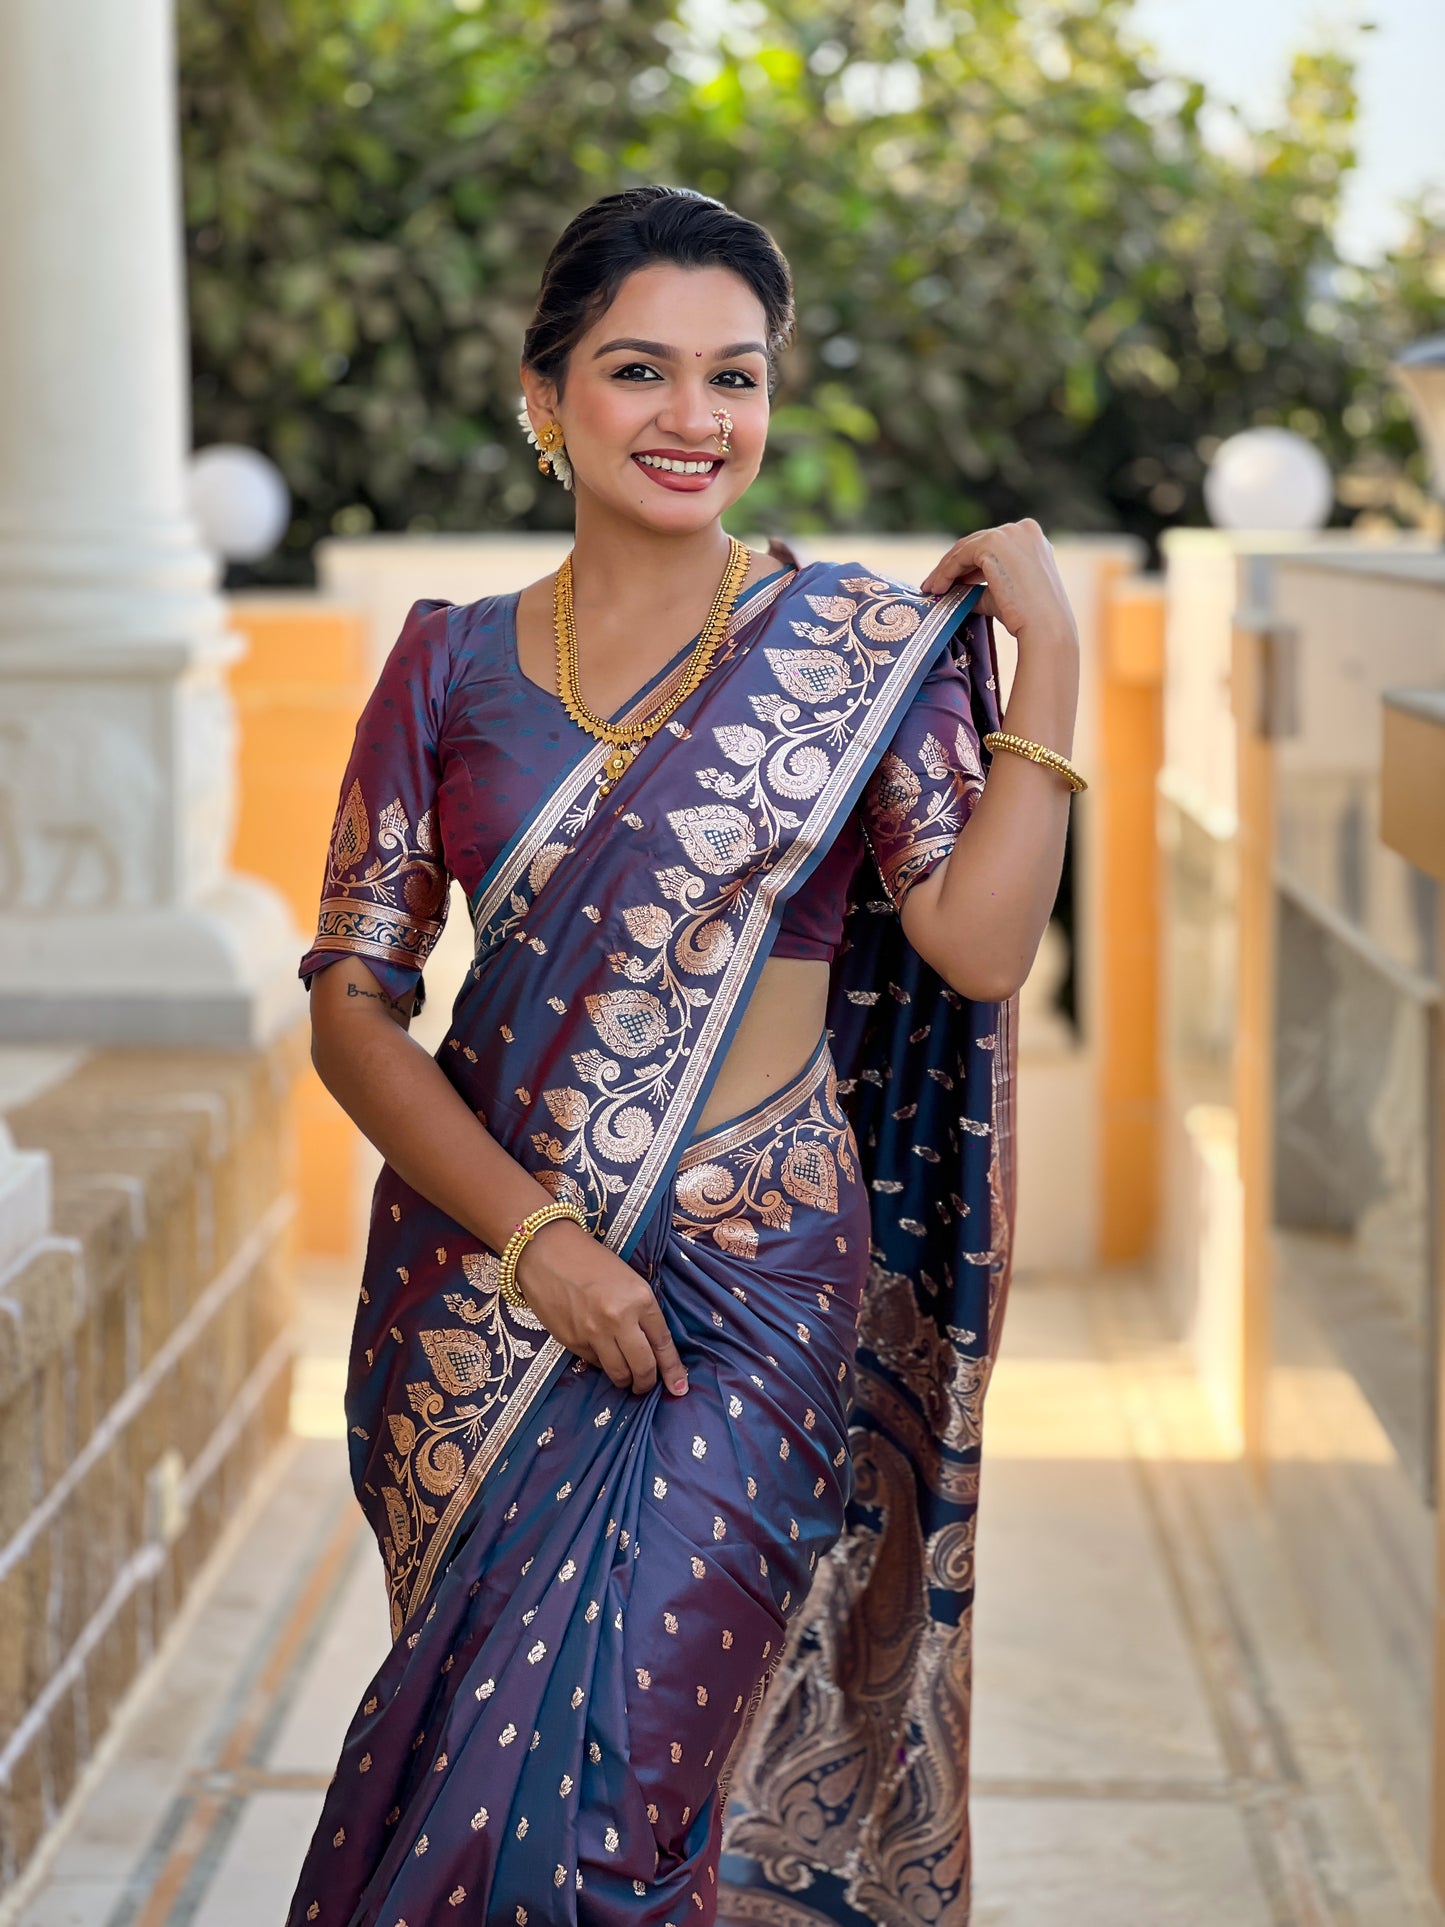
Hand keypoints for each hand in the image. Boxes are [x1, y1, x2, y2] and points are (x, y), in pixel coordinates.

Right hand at [515, 1218, 688, 1397]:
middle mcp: (619, 1319)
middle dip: (647, 1383)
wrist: (547, 1251)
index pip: (663, 1343)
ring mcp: (594, 1333)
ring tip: (627, 1378)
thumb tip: (653, 1348)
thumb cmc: (591, 1260)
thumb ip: (642, 1312)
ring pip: (618, 1373)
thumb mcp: (628, 1280)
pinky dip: (602, 1364)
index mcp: (640, 1299)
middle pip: (643, 1367)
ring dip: (625, 1380)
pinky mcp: (572, 1341)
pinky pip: (594, 1363)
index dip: (672, 1369)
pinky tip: (602, 1354)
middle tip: (647, 1386)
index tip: (679, 1387)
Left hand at [920, 519, 1077, 649]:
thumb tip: (955, 591)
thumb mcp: (1003, 594)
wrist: (1045, 627)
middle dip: (953, 565)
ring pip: (965, 548)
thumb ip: (981, 587)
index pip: (991, 546)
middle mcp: (1023, 529)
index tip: (950, 581)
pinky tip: (937, 588)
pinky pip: (960, 556)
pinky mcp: (993, 543)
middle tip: (934, 585)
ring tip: (931, 589)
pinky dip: (946, 572)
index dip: (967, 564)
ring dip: (945, 570)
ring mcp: (1009, 533)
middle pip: (976, 544)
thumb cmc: (1028, 617)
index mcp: (1032, 538)